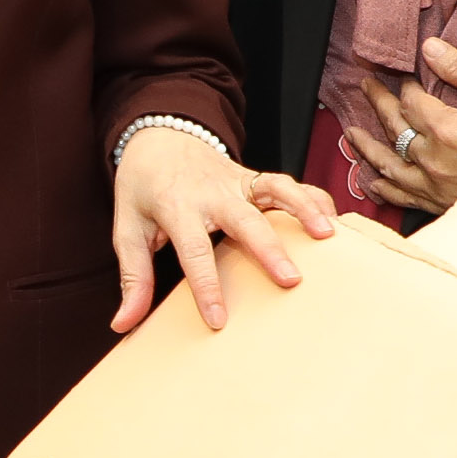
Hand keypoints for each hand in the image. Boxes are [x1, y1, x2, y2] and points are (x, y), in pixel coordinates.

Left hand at [110, 120, 338, 333]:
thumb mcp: (127, 228)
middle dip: (269, 249)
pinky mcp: (255, 177)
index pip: (193, 251)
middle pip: (245, 220)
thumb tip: (123, 323)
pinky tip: (333, 221)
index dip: (206, 286)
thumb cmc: (143, 187)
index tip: (219, 319)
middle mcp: (213, 192)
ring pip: (277, 189)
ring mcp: (239, 181)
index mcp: (177, 208)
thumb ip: (133, 277)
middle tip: (291, 280)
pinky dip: (312, 198)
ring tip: (328, 237)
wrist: (160, 134)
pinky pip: (289, 184)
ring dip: (303, 209)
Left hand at [348, 37, 456, 222]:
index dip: (404, 85)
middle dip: (378, 104)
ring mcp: (438, 186)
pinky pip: (406, 198)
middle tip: (366, 87)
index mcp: (448, 129)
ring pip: (391, 165)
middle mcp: (435, 160)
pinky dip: (386, 188)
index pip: (411, 101)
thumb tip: (429, 48)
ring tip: (353, 134)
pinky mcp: (446, 204)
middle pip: (395, 129)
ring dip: (369, 147)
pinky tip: (374, 181)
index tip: (402, 75)